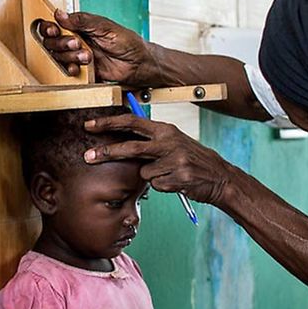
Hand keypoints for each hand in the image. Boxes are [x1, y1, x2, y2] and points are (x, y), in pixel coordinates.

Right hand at [35, 10, 161, 85]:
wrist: (140, 64)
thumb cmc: (128, 42)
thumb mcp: (106, 27)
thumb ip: (82, 21)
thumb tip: (60, 14)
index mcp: (81, 26)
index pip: (56, 24)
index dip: (50, 27)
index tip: (54, 30)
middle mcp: (77, 40)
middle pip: (53, 42)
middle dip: (62, 44)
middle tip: (77, 44)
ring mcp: (79, 56)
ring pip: (59, 56)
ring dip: (70, 57)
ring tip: (87, 57)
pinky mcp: (83, 71)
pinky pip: (67, 71)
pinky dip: (70, 69)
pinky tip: (80, 68)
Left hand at [83, 114, 236, 205]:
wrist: (220, 177)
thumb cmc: (191, 159)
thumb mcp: (173, 141)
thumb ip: (151, 139)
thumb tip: (122, 137)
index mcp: (165, 129)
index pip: (132, 122)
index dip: (109, 123)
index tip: (89, 125)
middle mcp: (169, 142)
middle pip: (130, 147)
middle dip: (107, 152)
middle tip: (87, 156)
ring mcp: (174, 160)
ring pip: (143, 172)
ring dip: (152, 177)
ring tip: (170, 173)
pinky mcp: (178, 177)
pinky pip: (156, 186)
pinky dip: (163, 186)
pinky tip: (177, 182)